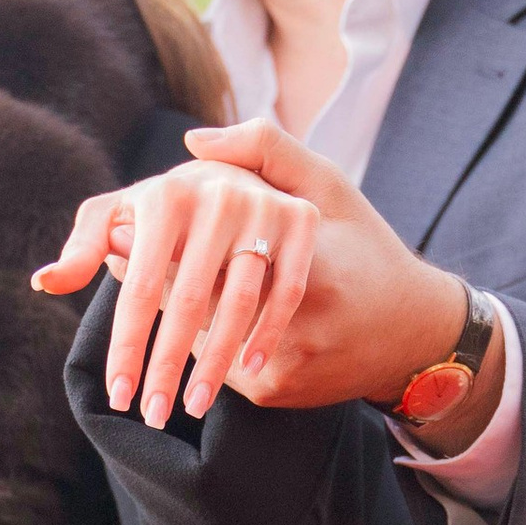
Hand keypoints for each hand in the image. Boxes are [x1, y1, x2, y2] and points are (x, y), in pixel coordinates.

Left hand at [35, 133, 321, 425]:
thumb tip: (45, 282)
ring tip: (195, 406)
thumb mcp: (122, 206)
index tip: (118, 394)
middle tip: (152, 416)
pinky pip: (284, 291)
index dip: (127, 347)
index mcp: (164, 195)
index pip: (140, 290)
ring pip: (236, 305)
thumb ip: (87, 241)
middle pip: (186, 305)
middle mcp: (215, 197)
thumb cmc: (173, 202)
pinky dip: (267, 332)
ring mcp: (262, 208)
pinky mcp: (301, 221)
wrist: (244, 167)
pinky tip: (247, 369)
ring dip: (215, 364)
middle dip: (166, 367)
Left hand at [37, 123, 491, 437]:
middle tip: (111, 334)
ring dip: (171, 350)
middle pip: (189, 308)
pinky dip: (206, 366)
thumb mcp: (325, 187)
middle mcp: (282, 293)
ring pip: (199, 344)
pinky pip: (219, 373)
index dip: (149, 254)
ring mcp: (282, 345)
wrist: (415, 333)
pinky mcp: (281, 384)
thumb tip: (193, 141)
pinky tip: (198, 372)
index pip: (203, 246)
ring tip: (143, 373)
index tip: (110, 255)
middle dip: (144, 334)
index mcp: (292, 235)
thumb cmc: (364, 249)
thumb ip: (264, 150)